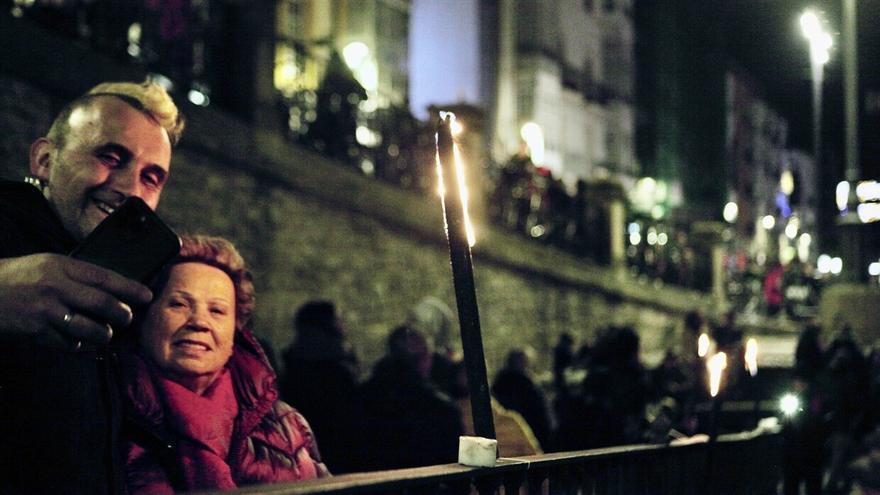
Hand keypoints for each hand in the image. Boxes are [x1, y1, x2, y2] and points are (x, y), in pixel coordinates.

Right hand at [0, 253, 151, 344]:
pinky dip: (78, 345)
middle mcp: (55, 287)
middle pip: (103, 304)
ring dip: (104, 335)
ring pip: (90, 328)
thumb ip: (74, 274)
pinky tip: (79, 342)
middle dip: (122, 314)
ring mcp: (45, 311)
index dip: (130, 288)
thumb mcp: (45, 264)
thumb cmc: (15, 277)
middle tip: (127, 318)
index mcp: (59, 266)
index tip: (146, 295)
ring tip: (106, 334)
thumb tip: (110, 287)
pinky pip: (68, 343)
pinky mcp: (36, 332)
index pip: (105, 277)